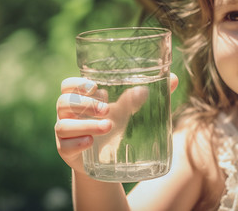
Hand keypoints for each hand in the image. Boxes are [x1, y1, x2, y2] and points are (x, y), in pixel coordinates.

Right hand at [55, 74, 178, 174]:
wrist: (107, 159)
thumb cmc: (114, 125)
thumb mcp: (127, 111)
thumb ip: (144, 95)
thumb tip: (174, 79)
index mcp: (80, 98)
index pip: (67, 85)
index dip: (76, 84)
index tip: (94, 86)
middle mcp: (68, 114)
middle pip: (64, 102)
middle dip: (85, 104)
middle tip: (107, 108)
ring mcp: (65, 133)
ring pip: (63, 125)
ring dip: (85, 124)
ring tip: (108, 126)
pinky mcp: (66, 151)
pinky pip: (64, 146)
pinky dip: (77, 143)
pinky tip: (91, 143)